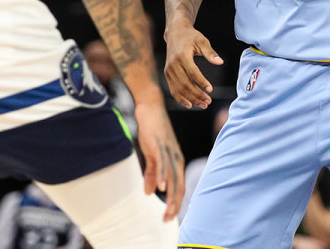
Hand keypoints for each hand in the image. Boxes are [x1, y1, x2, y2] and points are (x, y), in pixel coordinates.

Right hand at [135, 102, 184, 222]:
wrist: (151, 110)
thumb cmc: (153, 132)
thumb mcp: (152, 156)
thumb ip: (152, 174)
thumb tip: (150, 193)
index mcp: (176, 162)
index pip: (179, 187)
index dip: (175, 203)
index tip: (169, 218)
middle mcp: (176, 159)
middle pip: (178, 186)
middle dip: (174, 204)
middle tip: (168, 220)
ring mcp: (169, 153)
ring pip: (172, 178)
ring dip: (170, 195)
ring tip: (168, 210)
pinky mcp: (160, 146)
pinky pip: (162, 163)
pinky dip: (162, 176)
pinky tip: (160, 187)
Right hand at [164, 25, 222, 108]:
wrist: (175, 33)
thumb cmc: (191, 37)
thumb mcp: (202, 41)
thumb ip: (210, 52)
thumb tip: (220, 62)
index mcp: (182, 56)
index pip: (192, 73)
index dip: (201, 82)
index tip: (210, 90)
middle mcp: (173, 65)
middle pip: (185, 84)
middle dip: (197, 95)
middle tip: (208, 101)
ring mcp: (168, 70)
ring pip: (179, 89)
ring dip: (191, 99)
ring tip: (203, 104)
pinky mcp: (167, 74)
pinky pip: (173, 89)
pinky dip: (181, 98)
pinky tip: (190, 104)